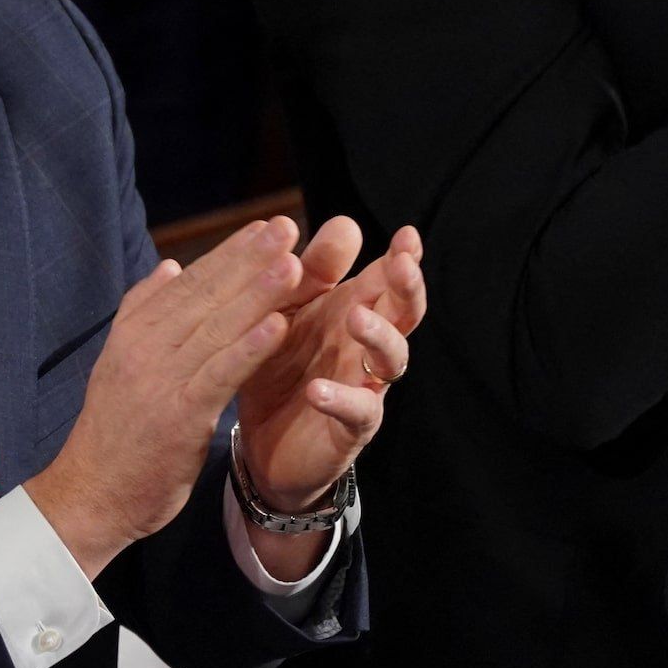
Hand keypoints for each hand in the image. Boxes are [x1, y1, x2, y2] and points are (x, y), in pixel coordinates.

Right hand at [25, 216, 306, 579]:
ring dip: (258, 294)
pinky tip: (279, 326)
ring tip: (294, 264)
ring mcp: (160, 380)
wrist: (92, 494)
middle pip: (205, 296)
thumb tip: (170, 265)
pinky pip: (220, 374)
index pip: (188, 283)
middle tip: (287, 228)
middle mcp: (144, 348)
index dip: (229, 254)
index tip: (264, 228)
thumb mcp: (120, 363)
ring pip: (217, 328)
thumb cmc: (114, 432)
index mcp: (133, 333)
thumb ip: (143, 312)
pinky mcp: (179, 415)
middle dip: (249, 260)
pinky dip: (249, 348)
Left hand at [234, 219, 424, 512]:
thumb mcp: (288, 311)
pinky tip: (318, 389)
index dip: (403, 258)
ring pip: (392, 358)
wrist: (260, 444)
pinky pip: (357, 412)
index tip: (407, 235)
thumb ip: (312, 272)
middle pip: (403, 313)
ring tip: (355, 317)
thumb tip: (345, 223)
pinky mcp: (349, 430)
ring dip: (377, 334)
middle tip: (401, 264)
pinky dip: (340, 398)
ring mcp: (365, 387)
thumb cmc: (280, 366)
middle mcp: (367, 347)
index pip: (388, 280)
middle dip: (407, 287)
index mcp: (353, 310)